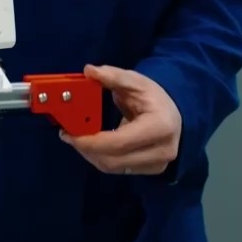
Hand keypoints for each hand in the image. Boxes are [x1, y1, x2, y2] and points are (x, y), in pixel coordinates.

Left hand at [59, 64, 180, 176]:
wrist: (173, 115)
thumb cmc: (153, 97)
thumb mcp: (135, 81)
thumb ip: (113, 76)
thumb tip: (89, 71)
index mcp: (160, 127)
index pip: (119, 142)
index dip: (90, 141)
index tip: (68, 133)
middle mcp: (162, 150)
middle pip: (113, 159)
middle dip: (85, 148)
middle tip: (68, 135)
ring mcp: (158, 164)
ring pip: (113, 167)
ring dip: (90, 154)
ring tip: (77, 138)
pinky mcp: (151, 171)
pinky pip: (118, 170)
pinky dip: (100, 158)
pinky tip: (92, 145)